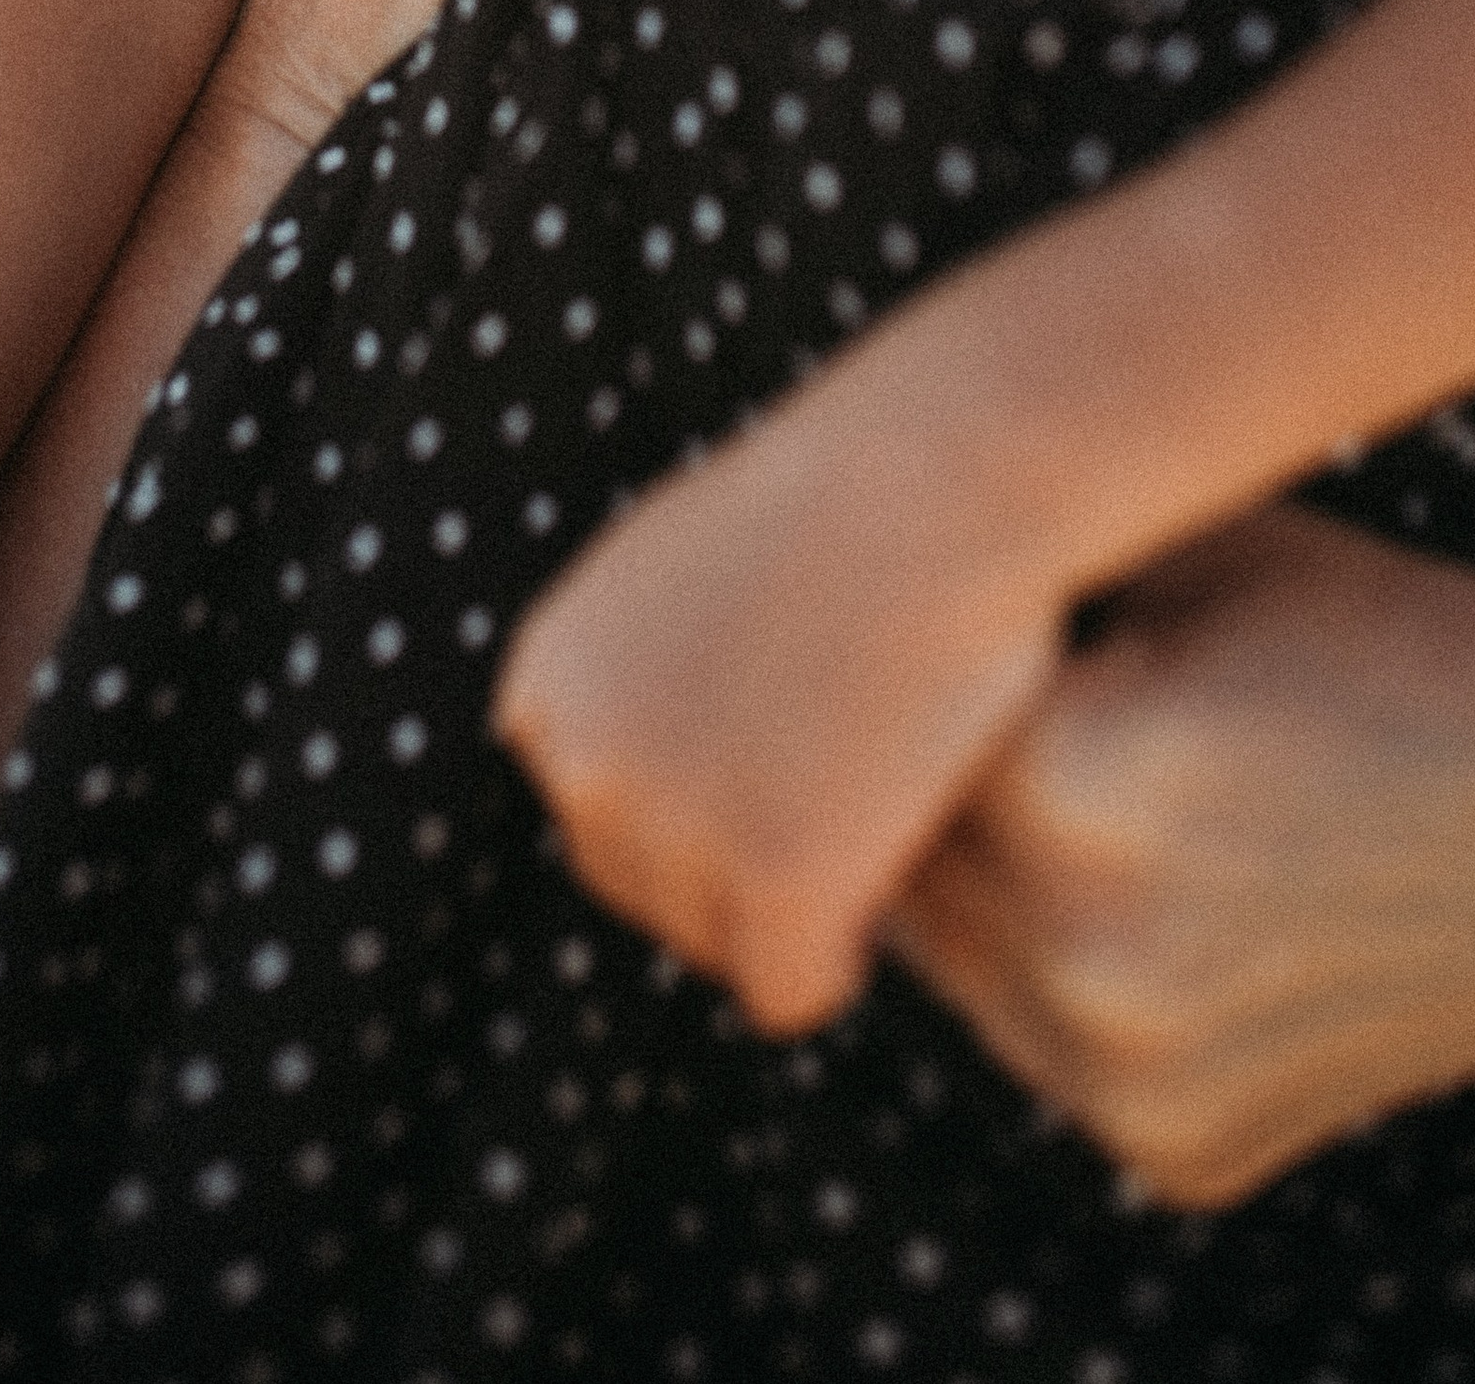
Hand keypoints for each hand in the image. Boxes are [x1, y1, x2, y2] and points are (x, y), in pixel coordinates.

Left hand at [492, 357, 1061, 1032]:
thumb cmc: (838, 508)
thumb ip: (640, 679)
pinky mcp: (768, 886)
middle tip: (843, 776)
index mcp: (545, 685)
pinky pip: (791, 993)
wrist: (929, 480)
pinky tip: (891, 861)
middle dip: (740, 861)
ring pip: (722, 948)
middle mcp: (577, 764)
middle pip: (654, 896)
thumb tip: (666, 775)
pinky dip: (843, 954)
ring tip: (869, 792)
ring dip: (796, 902)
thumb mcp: (682, 577)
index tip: (780, 743)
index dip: (699, 797)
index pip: (601, 816)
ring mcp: (667, 830)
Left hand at [889, 503, 1474, 1204]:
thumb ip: (1039, 570)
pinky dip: (1073, 974)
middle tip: (1017, 705)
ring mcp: (1127, 1079)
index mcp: (1068, 791)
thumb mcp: (1208, 556)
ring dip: (988, 881)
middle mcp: (1079, 958)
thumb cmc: (1397, 656)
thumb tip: (891, 558)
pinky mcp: (1174, 1152)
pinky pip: (1049, 1044)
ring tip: (1097, 794)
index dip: (926, 660)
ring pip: (960, 956)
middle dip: (936, 779)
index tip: (965, 624)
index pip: (887, 721)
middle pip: (910, 850)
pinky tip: (1166, 897)